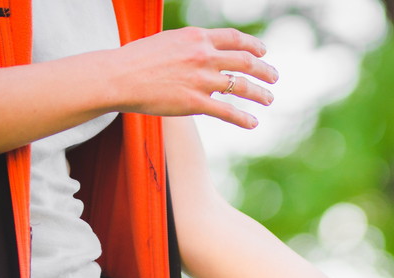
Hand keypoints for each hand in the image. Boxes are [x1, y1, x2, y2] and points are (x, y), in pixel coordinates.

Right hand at [110, 27, 278, 128]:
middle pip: (245, 61)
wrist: (119, 76)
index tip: (263, 51)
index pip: (234, 38)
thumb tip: (201, 50)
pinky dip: (243, 119)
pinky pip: (227, 111)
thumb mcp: (167, 41)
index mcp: (197, 37)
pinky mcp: (195, 103)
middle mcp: (203, 56)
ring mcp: (201, 80)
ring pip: (241, 86)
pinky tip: (253, 124)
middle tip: (274, 77)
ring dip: (260, 94)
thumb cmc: (137, 59)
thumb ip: (188, 45)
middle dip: (264, 70)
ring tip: (269, 99)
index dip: (253, 45)